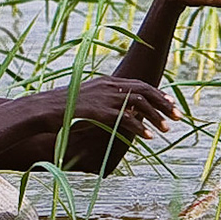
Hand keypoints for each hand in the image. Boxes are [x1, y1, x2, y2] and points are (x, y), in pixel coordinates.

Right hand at [39, 77, 177, 140]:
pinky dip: (140, 129)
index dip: (157, 94)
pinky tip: (149, 138)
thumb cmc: (61, 109)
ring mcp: (105, 98)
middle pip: (145, 91)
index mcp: (106, 82)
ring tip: (167, 129)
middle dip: (163, 103)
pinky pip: (126, 120)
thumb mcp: (85, 102)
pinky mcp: (100, 112)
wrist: (42, 110)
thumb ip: (103, 104)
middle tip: (178, 116)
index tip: (170, 103)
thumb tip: (114, 113)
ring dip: (156, 117)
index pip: (138, 84)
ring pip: (140, 105)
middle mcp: (108, 86)